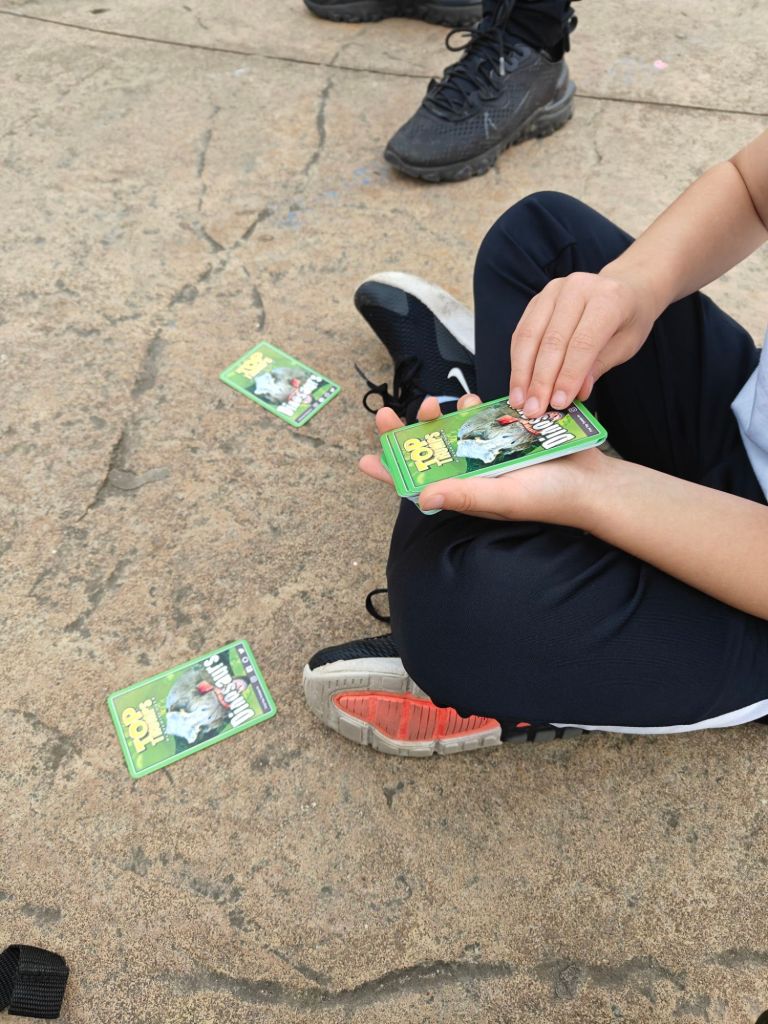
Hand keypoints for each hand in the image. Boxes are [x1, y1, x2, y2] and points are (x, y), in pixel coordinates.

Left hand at [359, 393, 606, 524]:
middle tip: (388, 414)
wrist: (592, 482)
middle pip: (427, 449)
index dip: (390, 472)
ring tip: (432, 405)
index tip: (364, 459)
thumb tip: (421, 497)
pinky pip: (479, 415)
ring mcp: (487, 449)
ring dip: (436, 416)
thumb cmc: (548, 499)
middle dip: (406, 431)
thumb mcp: (502, 498)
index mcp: (463, 490)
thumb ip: (464, 495)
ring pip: (450, 428)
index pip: (416, 482)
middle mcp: (470, 471)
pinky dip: (470, 407)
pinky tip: (466, 402)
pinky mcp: (506, 431)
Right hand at [509, 269, 659, 416]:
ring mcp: (553, 290)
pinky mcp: (538, 299)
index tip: (557, 404)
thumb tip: (575, 393)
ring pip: (530, 336)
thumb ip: (599, 366)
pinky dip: (517, 361)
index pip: (583, 342)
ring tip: (520, 401)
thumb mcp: (625, 345)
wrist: (625, 287)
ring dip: (522, 373)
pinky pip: (522, 332)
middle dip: (541, 380)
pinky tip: (518, 384)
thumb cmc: (628, 319)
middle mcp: (577, 288)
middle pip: (552, 340)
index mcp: (608, 298)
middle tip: (534, 410)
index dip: (568, 376)